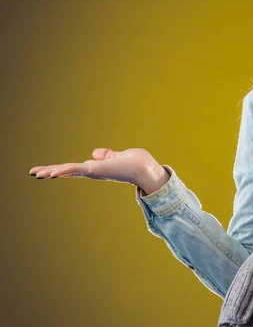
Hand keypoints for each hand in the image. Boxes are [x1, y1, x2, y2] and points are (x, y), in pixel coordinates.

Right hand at [28, 147, 155, 185]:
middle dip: (50, 171)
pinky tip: (52, 172)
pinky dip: (64, 170)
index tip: (46, 171)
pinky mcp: (96, 170)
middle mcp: (93, 171)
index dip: (61, 169)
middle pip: (68, 171)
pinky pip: (76, 169)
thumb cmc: (136, 163)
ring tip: (36, 173)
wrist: (145, 168)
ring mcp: (94, 171)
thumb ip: (107, 155)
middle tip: (33, 173)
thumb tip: (95, 153)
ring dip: (52, 171)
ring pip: (69, 171)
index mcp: (97, 168)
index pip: (75, 168)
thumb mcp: (118, 156)